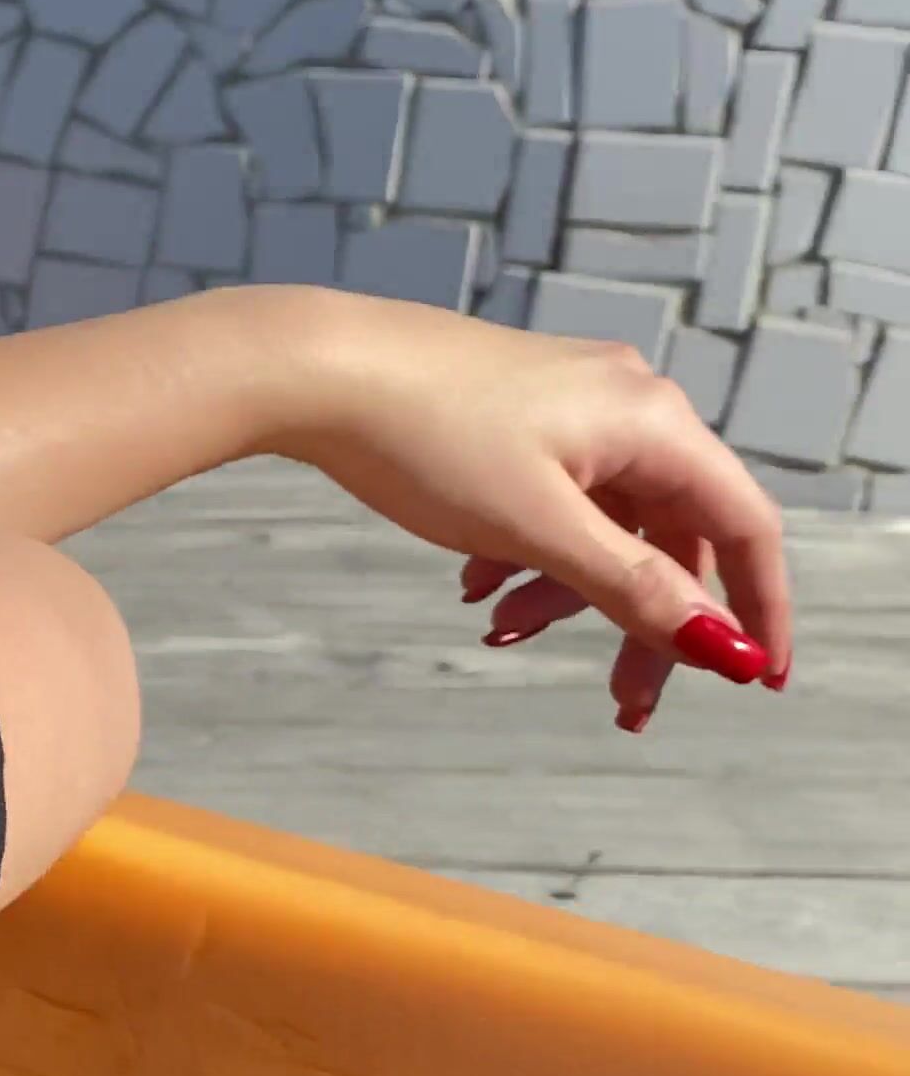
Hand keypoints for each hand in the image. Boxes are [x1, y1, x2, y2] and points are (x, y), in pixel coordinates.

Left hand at [262, 293, 790, 731]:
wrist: (315, 370)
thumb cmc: (424, 439)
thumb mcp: (535, 528)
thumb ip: (630, 588)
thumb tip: (719, 646)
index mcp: (654, 425)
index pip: (744, 527)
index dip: (760, 607)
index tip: (759, 681)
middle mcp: (630, 407)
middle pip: (672, 536)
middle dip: (641, 622)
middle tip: (620, 705)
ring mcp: (574, 408)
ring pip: (607, 525)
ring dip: (565, 591)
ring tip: (496, 628)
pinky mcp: (520, 418)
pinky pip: (557, 502)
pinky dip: (529, 553)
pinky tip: (474, 583)